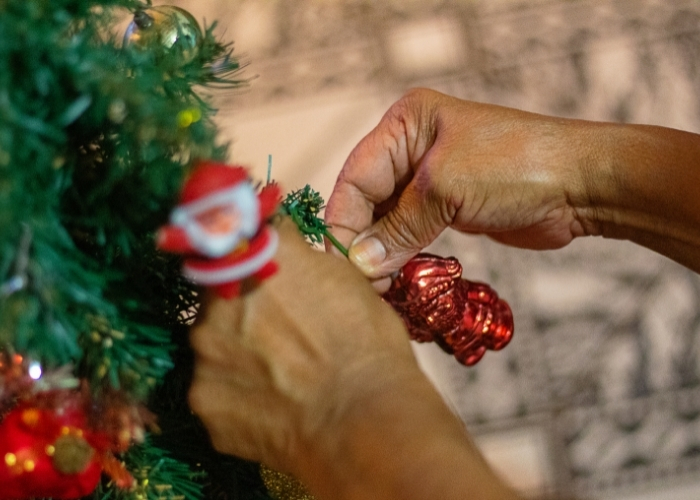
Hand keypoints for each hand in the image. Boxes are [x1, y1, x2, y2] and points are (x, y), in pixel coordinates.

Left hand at [187, 219, 419, 473]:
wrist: (364, 419)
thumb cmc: (367, 344)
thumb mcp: (345, 280)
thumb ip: (300, 262)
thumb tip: (286, 257)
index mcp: (256, 257)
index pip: (239, 243)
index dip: (249, 260)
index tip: (261, 274)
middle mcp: (217, 297)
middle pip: (218, 296)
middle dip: (240, 311)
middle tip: (277, 335)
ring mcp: (204, 352)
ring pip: (213, 346)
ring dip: (235, 354)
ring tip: (276, 378)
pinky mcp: (201, 400)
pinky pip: (216, 391)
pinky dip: (237, 396)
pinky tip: (270, 408)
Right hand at [326, 88, 595, 289]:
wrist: (581, 184)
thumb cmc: (516, 166)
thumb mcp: (446, 189)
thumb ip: (398, 229)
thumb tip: (359, 265)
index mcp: (405, 124)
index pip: (356, 176)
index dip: (343, 221)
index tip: (341, 264)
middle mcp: (411, 148)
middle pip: (367, 200)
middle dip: (361, 241)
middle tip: (360, 284)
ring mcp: (430, 179)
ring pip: (387, 221)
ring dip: (381, 254)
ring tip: (377, 288)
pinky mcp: (447, 207)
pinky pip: (410, 234)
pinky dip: (402, 257)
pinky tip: (396, 281)